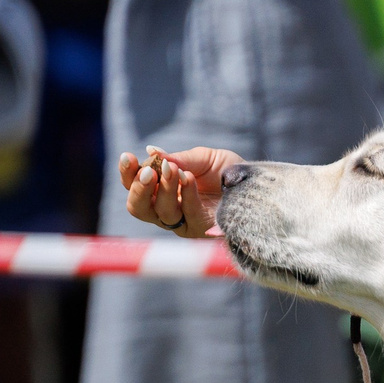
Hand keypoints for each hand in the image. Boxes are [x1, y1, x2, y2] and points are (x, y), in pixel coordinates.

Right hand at [119, 145, 242, 236]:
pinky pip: (188, 215)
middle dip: (138, 188)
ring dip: (165, 189)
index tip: (127, 156)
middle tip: (148, 171)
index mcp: (160, 190)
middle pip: (138, 207)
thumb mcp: (204, 158)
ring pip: (161, 212)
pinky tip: (189, 178)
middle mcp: (167, 209)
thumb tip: (152, 151)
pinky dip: (187, 194)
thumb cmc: (227, 171)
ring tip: (174, 169)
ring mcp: (183, 222)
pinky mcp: (202, 230)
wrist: (256, 185)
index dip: (127, 173)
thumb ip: (179, 158)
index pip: (133, 186)